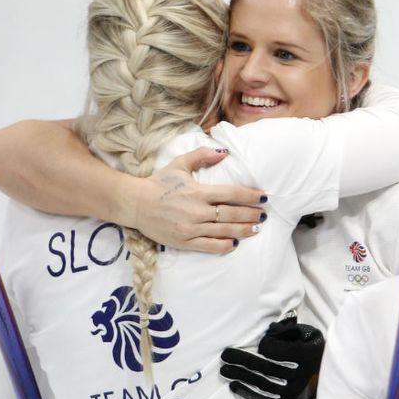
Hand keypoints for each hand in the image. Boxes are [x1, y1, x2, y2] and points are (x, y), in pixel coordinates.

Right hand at [127, 147, 267, 252]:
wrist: (134, 203)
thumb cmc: (158, 183)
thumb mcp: (179, 164)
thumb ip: (202, 155)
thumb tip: (224, 152)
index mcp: (198, 192)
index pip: (231, 194)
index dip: (250, 196)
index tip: (263, 197)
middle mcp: (196, 211)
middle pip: (232, 214)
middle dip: (251, 214)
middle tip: (264, 214)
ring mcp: (190, 228)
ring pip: (224, 231)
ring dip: (243, 230)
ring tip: (256, 228)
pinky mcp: (184, 241)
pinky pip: (209, 246)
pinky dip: (224, 245)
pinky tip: (234, 243)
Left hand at [221, 317, 324, 398]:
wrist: (334, 383)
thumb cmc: (316, 355)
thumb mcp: (311, 337)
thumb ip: (291, 331)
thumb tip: (269, 329)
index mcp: (307, 356)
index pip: (277, 351)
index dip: (265, 345)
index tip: (258, 344)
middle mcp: (301, 377)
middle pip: (266, 368)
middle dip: (243, 360)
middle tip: (225, 355)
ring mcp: (293, 393)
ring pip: (262, 384)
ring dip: (241, 376)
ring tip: (225, 369)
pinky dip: (247, 392)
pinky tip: (234, 385)